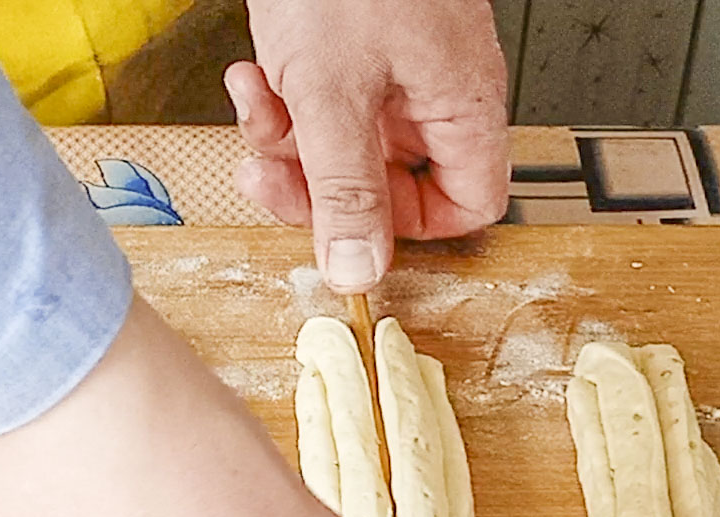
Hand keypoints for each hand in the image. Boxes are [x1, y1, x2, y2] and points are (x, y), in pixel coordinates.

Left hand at [227, 0, 508, 291]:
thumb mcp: (333, 96)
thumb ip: (345, 190)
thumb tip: (358, 271)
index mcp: (459, 105)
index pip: (468, 203)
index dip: (409, 229)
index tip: (350, 230)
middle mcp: (435, 88)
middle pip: (388, 178)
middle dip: (317, 183)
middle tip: (270, 175)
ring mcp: (393, 63)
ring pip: (343, 140)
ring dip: (287, 139)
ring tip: (254, 107)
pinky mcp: (350, 42)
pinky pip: (319, 97)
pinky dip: (280, 96)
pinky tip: (251, 74)